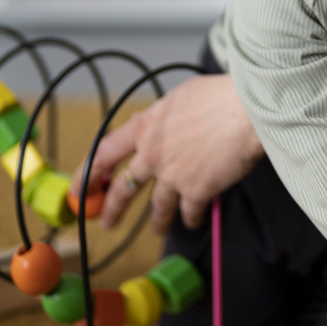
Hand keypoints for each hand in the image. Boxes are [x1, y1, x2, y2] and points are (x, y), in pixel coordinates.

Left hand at [69, 74, 263, 232]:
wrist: (247, 109)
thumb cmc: (221, 95)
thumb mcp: (180, 97)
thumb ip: (160, 115)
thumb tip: (148, 121)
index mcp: (145, 127)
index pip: (104, 154)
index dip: (86, 174)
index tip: (79, 188)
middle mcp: (152, 154)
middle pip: (123, 188)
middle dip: (113, 208)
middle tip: (107, 221)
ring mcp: (172, 175)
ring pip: (157, 207)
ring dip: (156, 222)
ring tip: (157, 230)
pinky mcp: (196, 191)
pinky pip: (188, 212)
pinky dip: (191, 219)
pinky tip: (193, 221)